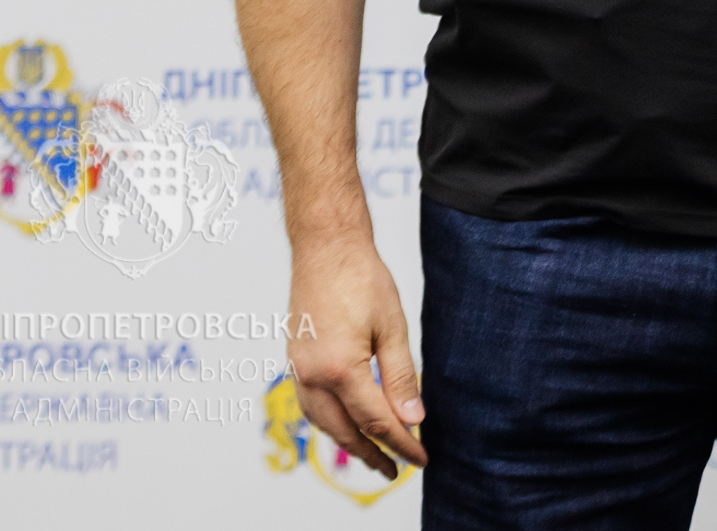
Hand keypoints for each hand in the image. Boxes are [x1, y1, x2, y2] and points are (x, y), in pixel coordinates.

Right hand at [285, 234, 427, 478]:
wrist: (325, 247)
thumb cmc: (361, 279)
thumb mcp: (392, 328)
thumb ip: (401, 378)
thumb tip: (413, 419)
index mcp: (340, 370)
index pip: (376, 422)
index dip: (401, 443)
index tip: (421, 458)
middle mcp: (312, 377)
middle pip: (346, 431)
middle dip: (373, 454)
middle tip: (398, 469)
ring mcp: (298, 370)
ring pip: (324, 423)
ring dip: (349, 442)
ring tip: (375, 454)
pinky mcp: (295, 361)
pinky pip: (312, 405)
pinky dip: (332, 421)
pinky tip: (347, 423)